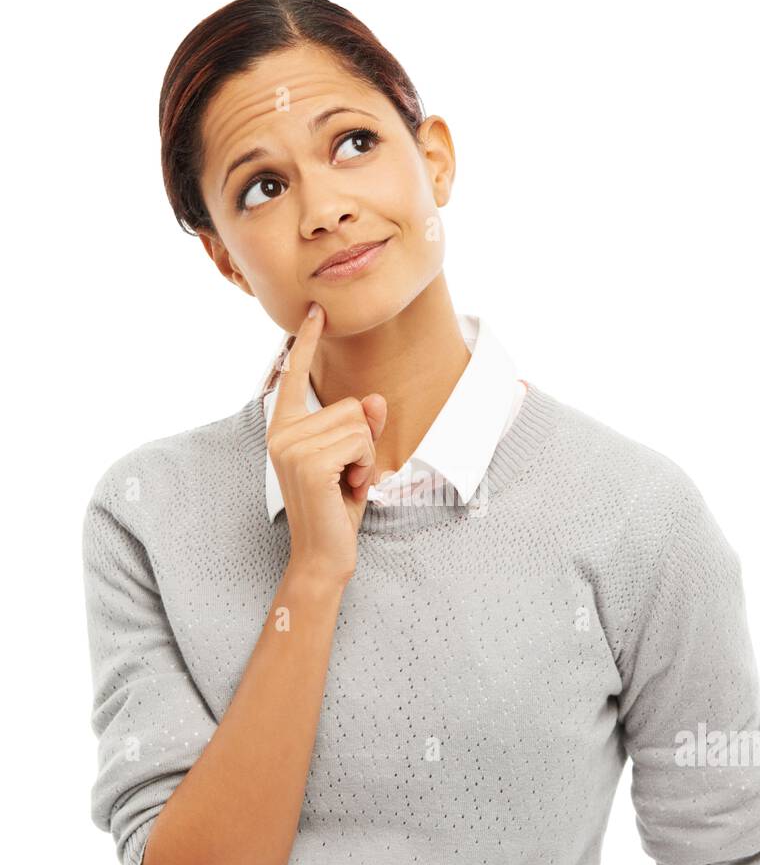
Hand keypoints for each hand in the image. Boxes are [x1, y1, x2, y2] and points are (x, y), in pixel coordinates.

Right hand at [266, 304, 387, 584]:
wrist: (323, 554)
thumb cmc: (336, 508)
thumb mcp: (353, 460)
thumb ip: (361, 427)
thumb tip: (374, 399)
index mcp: (284, 428)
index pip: (294, 376)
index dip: (305, 342)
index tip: (315, 310)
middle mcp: (281, 433)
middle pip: (348, 406)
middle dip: (361, 441)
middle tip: (345, 475)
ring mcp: (291, 446)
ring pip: (357, 424)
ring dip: (364, 456)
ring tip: (345, 483)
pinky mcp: (310, 461)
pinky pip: (360, 441)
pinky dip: (364, 466)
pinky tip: (348, 488)